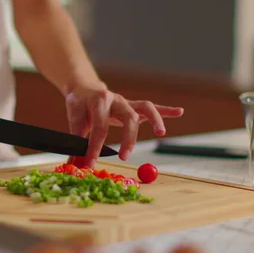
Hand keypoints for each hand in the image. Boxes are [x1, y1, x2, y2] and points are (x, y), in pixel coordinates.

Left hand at [65, 82, 183, 165]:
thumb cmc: (79, 104)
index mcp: (98, 101)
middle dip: (128, 138)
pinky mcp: (134, 106)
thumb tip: (74, 164)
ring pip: (144, 108)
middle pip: (128, 117)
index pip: (99, 126)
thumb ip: (76, 139)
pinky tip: (179, 112)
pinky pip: (152, 107)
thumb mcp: (73, 117)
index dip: (94, 147)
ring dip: (155, 120)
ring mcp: (127, 102)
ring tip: (161, 133)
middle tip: (124, 157)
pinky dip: (166, 110)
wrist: (85, 88)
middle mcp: (116, 99)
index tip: (90, 163)